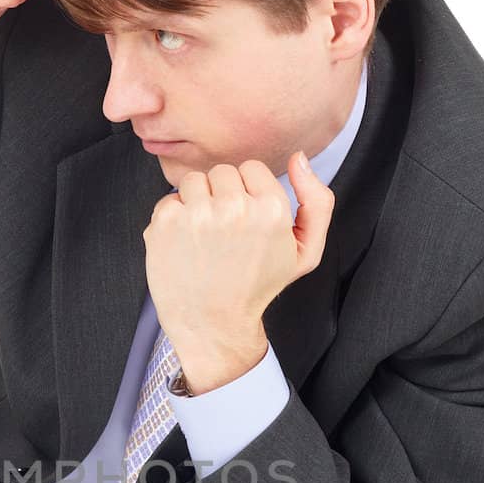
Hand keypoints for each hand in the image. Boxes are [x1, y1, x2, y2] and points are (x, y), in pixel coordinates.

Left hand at [144, 153, 336, 388]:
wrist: (214, 325)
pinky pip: (168, 200)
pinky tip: (185, 245)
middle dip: (222, 196)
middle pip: (222, 172)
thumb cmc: (257, 287)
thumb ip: (317, 201)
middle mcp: (234, 208)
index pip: (252, 168)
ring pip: (193, 181)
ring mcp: (197, 215)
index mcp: (271, 210)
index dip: (248, 193)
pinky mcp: (166, 224)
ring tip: (204, 238)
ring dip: (196, 203)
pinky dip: (173, 220)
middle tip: (224, 233)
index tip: (245, 220)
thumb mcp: (305, 252)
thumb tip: (299, 157)